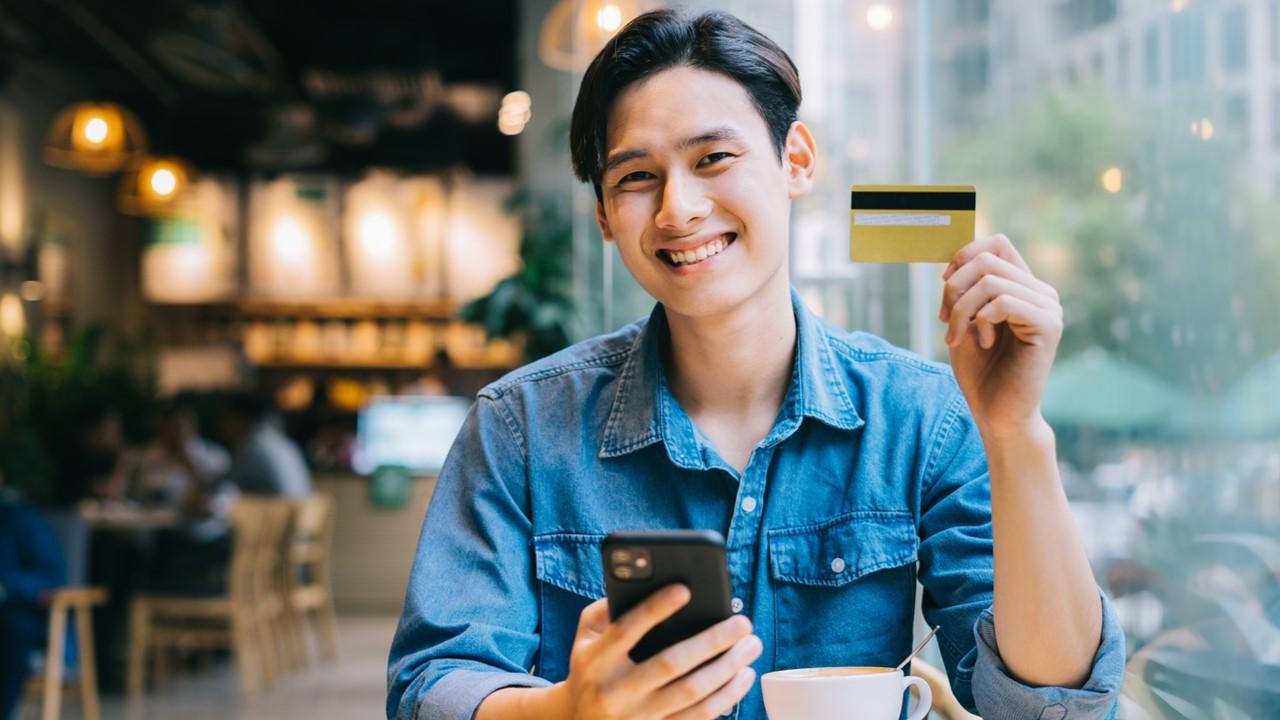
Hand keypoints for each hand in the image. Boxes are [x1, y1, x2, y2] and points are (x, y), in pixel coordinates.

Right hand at [553, 584, 761, 719]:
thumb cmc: (590, 666)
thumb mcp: (585, 635)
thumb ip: (605, 608)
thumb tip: (644, 584)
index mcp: (596, 661)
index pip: (627, 630)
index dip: (655, 609)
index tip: (685, 589)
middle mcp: (616, 691)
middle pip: (670, 664)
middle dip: (711, 641)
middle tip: (742, 623)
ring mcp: (638, 716)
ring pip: (691, 694)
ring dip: (728, 669)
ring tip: (751, 647)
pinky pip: (698, 717)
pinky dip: (726, 697)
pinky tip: (743, 676)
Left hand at [939, 234, 1062, 437]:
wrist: (998, 414)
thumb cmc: (980, 371)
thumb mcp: (964, 321)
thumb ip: (965, 290)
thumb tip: (955, 258)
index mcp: (1023, 287)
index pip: (997, 243)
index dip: (964, 254)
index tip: (944, 283)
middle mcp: (1041, 292)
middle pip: (987, 259)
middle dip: (954, 288)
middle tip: (945, 321)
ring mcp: (1048, 307)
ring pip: (991, 280)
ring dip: (961, 310)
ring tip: (957, 337)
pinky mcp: (1048, 326)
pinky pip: (1003, 302)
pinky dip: (980, 321)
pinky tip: (983, 344)